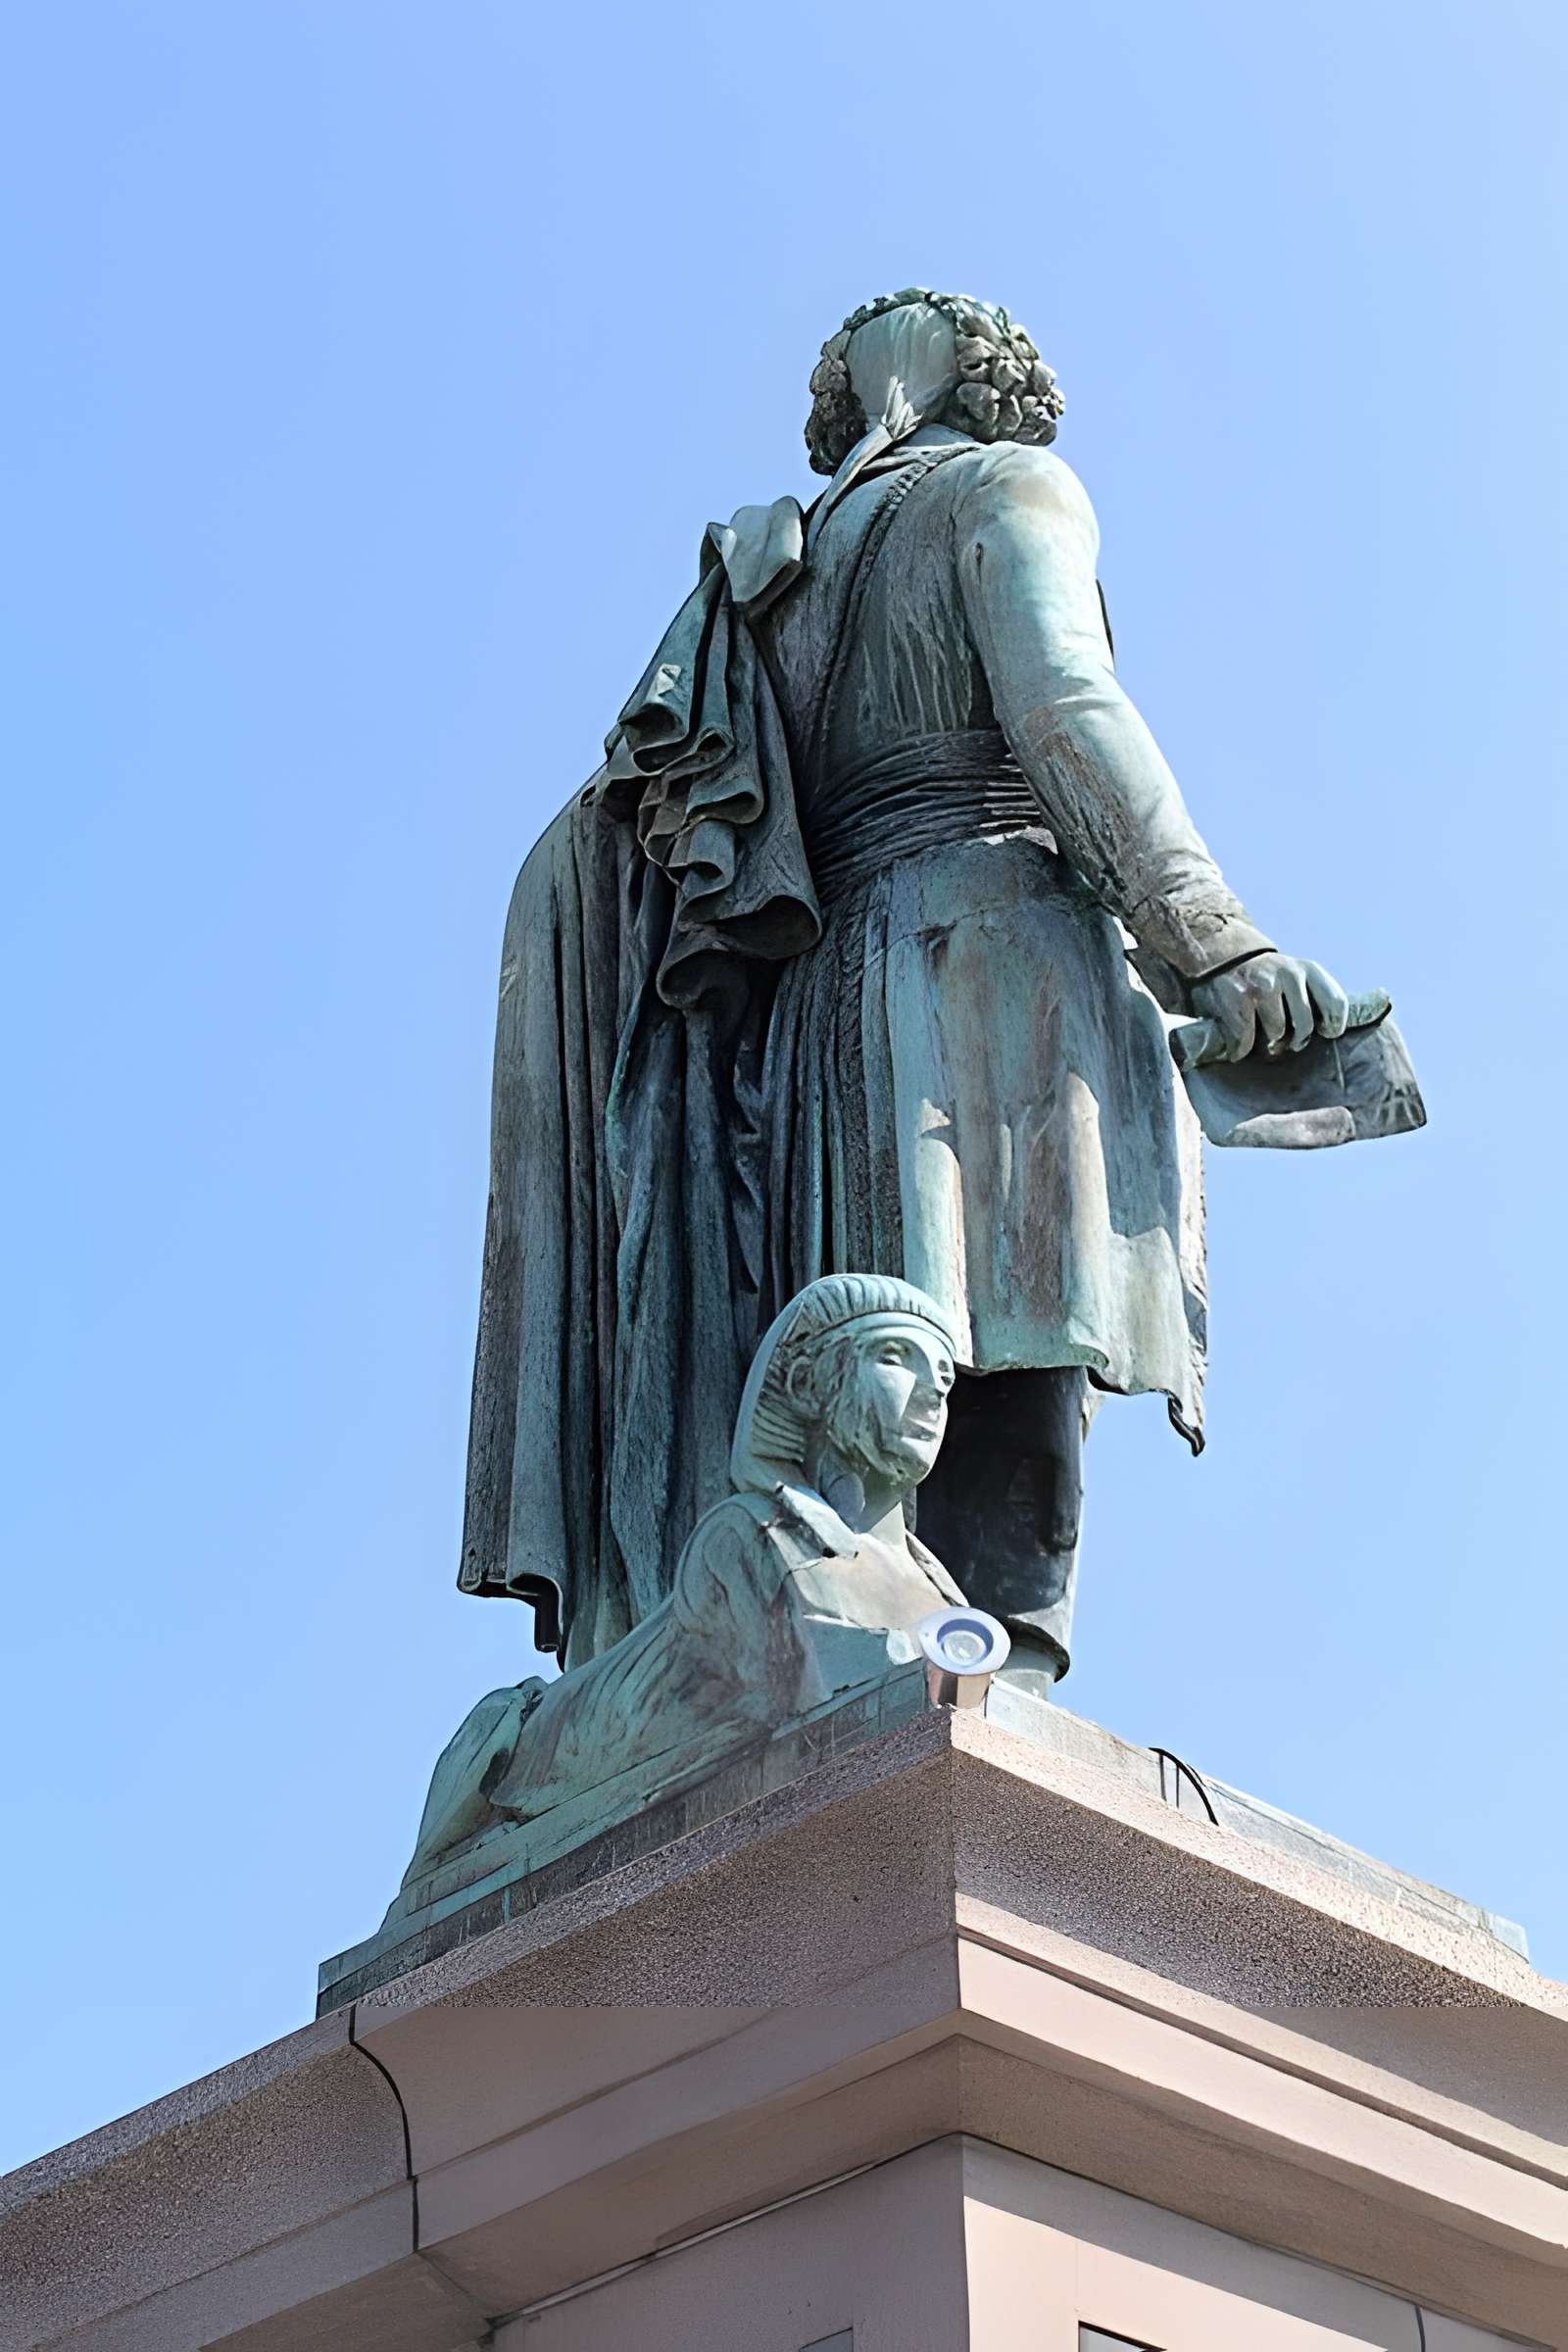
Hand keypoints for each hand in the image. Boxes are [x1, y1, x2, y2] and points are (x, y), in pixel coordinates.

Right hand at [1190, 953, 1349, 1062]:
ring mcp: (1262, 984)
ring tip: (1259, 1037)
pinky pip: (1246, 1040)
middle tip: (1284, 1042)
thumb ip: (1324, 996)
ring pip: (1276, 1034)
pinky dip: (1240, 1049)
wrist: (1218, 960)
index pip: (1336, 1004)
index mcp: (1308, 969)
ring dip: (1266, 1044)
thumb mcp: (1298, 980)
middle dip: (1294, 1042)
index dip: (1332, 1028)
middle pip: (1305, 1026)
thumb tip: (1382, 1004)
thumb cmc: (1267, 982)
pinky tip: (1237, 1043)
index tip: (1321, 1034)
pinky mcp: (1238, 997)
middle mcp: (1287, 972)